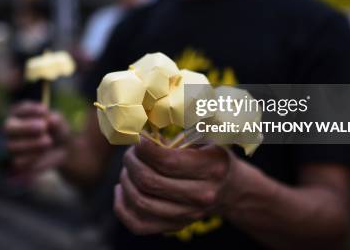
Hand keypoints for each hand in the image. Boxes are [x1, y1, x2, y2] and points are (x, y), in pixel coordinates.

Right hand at [4, 102, 70, 179]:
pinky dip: (32, 157)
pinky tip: (42, 153)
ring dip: (32, 143)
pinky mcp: (17, 162)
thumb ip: (55, 121)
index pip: (20, 110)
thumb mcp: (60, 124)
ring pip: (12, 146)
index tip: (45, 110)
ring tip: (49, 141)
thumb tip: (49, 121)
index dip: (31, 110)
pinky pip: (18, 161)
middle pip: (8, 127)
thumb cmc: (58, 131)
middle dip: (26, 127)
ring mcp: (12, 146)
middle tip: (43, 126)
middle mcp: (11, 128)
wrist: (62, 150)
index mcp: (20, 114)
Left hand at [114, 139, 241, 234]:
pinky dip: (121, 206)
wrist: (228, 188)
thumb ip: (180, 129)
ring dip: (126, 180)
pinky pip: (137, 224)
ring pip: (141, 202)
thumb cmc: (209, 155)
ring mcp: (188, 216)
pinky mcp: (174, 228)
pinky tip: (122, 188)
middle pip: (150, 181)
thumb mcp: (205, 136)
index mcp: (212, 168)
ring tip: (128, 167)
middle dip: (132, 162)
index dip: (144, 149)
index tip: (138, 138)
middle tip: (130, 152)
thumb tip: (146, 122)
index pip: (167, 162)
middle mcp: (202, 195)